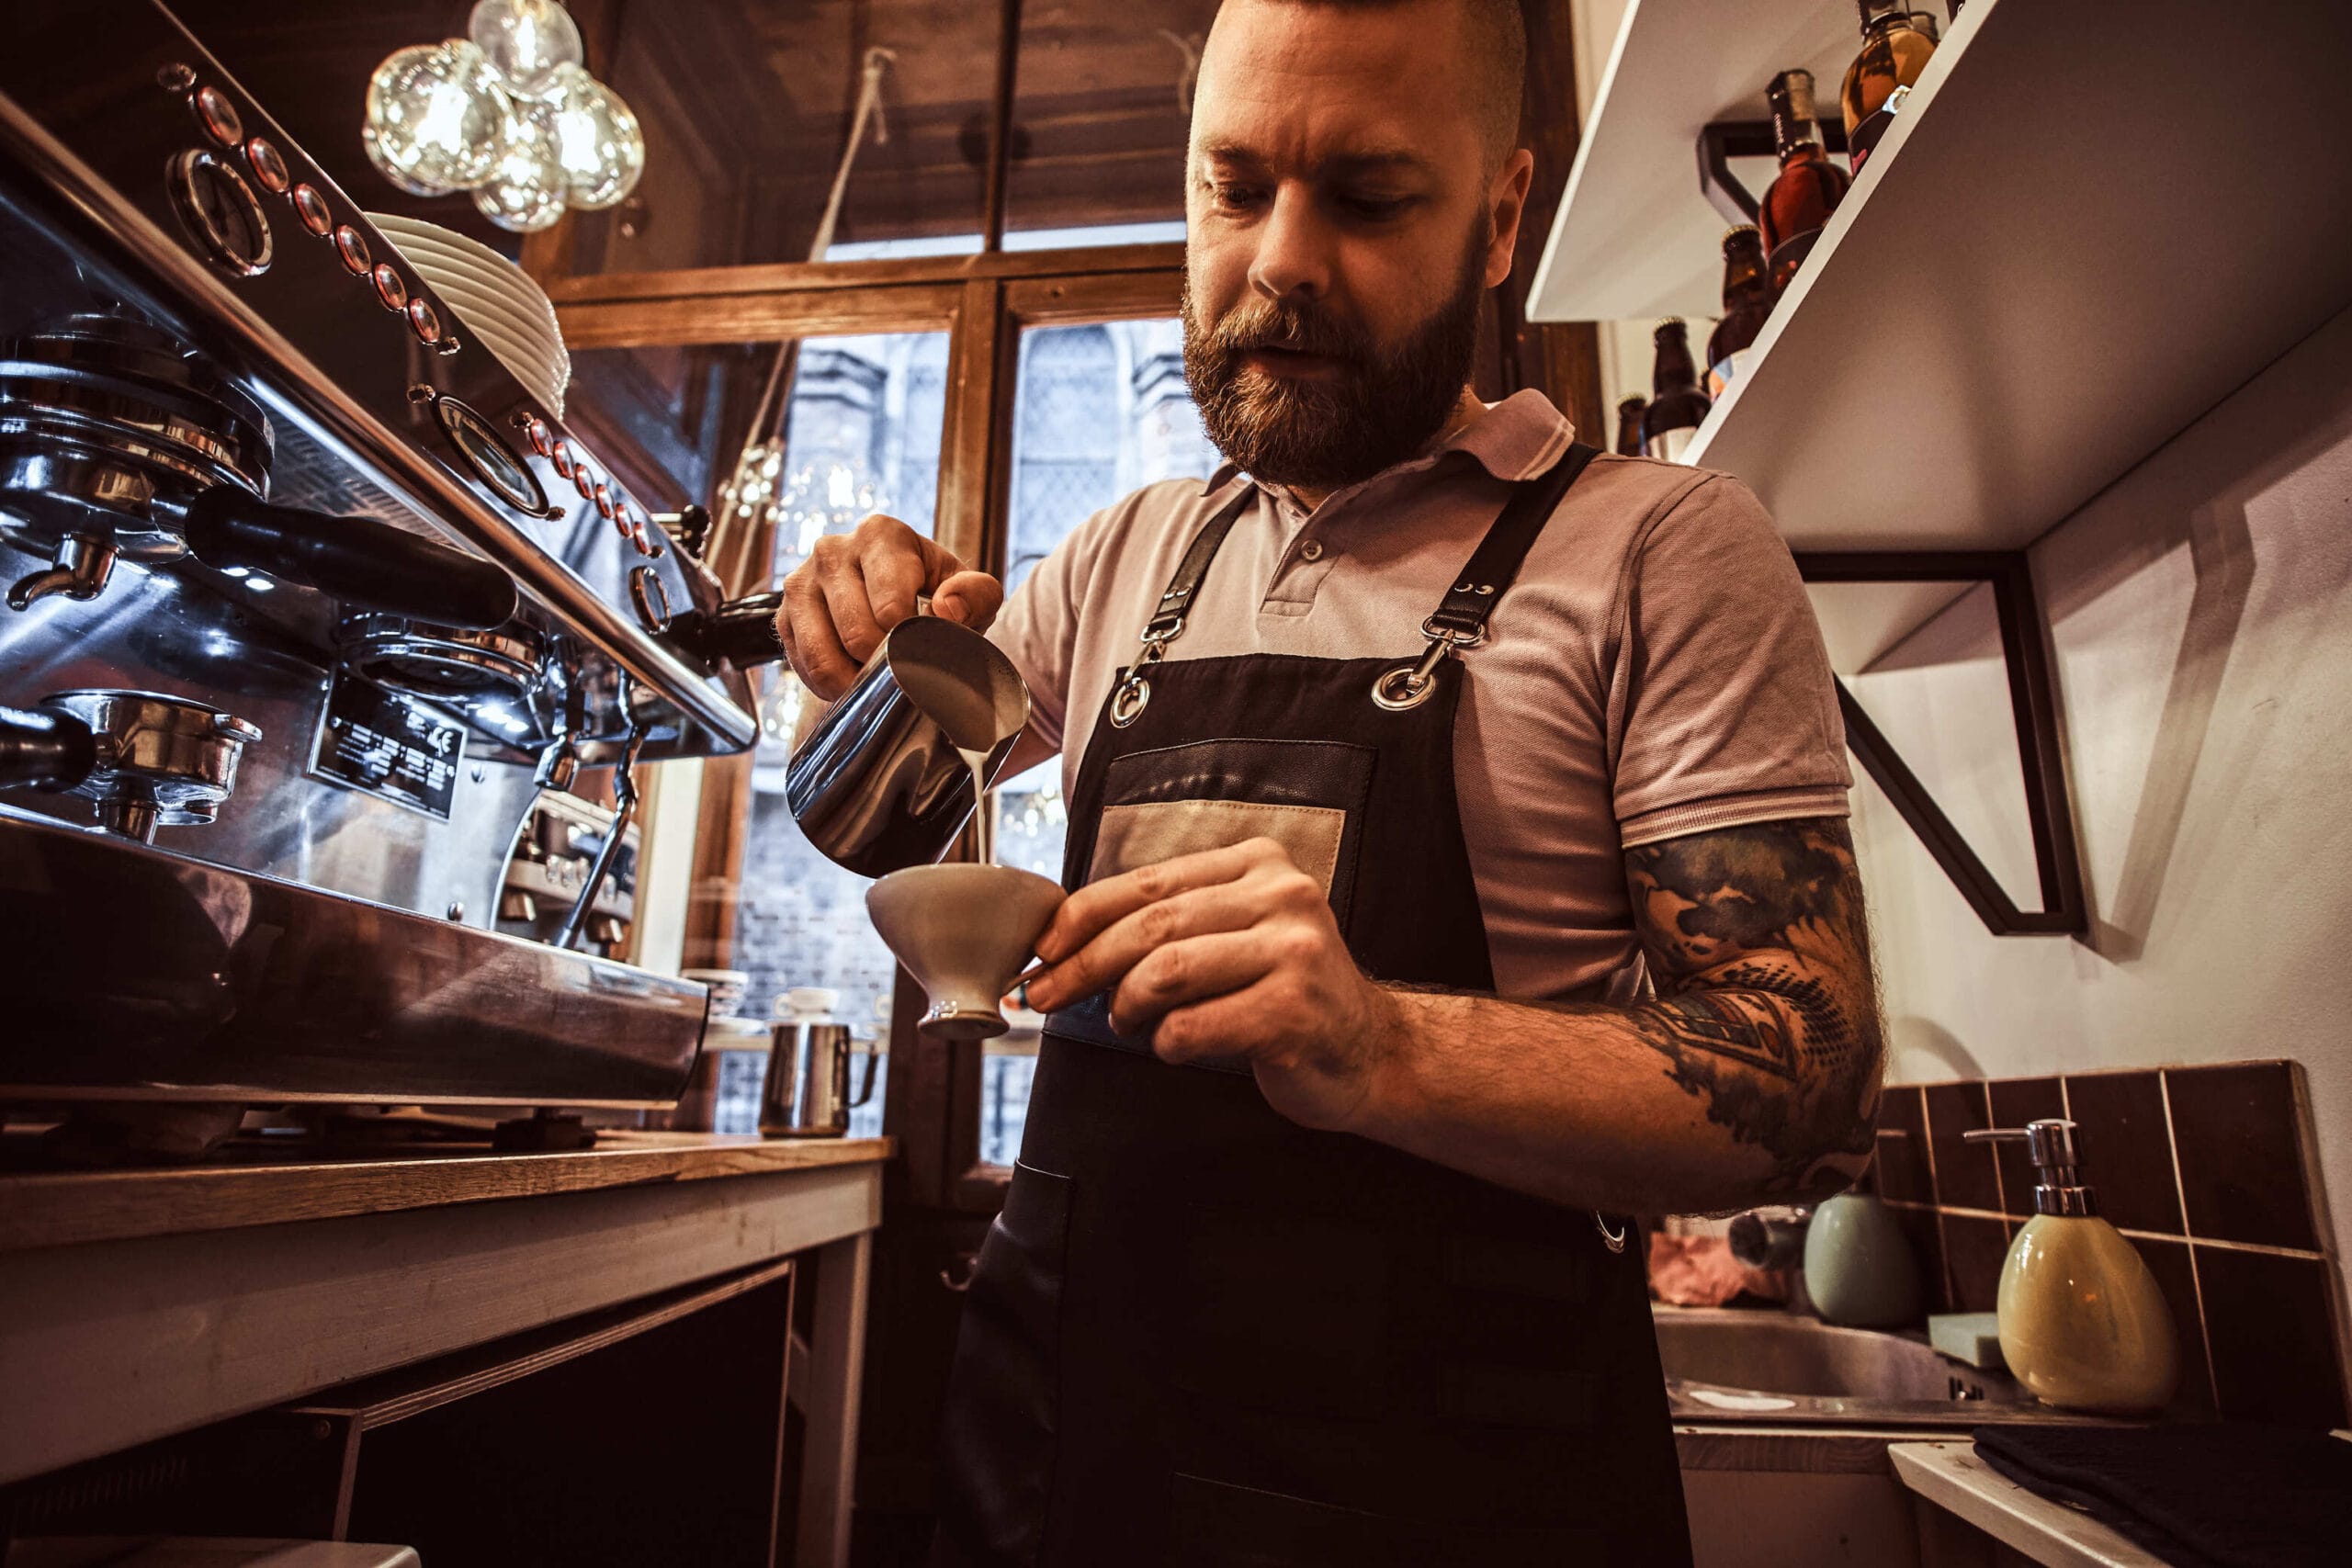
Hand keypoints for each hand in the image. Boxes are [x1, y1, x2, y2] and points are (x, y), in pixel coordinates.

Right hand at [775, 514, 1003, 698]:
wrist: (891, 598)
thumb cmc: (936, 594)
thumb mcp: (972, 591)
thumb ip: (977, 595)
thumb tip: (947, 609)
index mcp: (880, 534)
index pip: (890, 606)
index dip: (910, 641)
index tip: (924, 645)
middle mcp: (832, 550)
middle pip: (857, 634)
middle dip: (884, 663)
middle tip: (902, 666)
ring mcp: (801, 582)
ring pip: (823, 655)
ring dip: (854, 680)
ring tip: (878, 677)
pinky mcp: (782, 614)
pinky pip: (803, 666)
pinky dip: (829, 684)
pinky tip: (851, 675)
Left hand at [1020, 837, 1405, 1131]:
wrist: (1371, 1052)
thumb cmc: (1283, 995)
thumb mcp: (1235, 935)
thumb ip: (1172, 922)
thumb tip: (1066, 938)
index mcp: (1259, 864)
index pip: (1150, 881)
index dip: (1083, 914)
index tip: (1042, 946)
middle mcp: (1282, 896)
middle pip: (1152, 925)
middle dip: (1084, 964)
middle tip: (1044, 995)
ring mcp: (1294, 952)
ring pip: (1167, 972)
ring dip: (1127, 1006)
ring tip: (1126, 1023)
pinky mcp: (1294, 1010)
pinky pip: (1193, 1026)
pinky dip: (1168, 1042)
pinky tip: (1177, 1045)